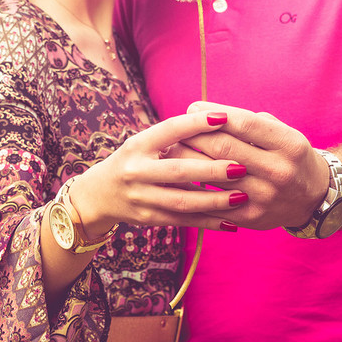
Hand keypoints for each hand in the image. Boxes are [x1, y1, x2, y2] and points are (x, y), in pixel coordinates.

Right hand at [68, 111, 249, 234]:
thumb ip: (174, 136)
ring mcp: (141, 197)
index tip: (225, 118)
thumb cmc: (134, 161)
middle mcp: (136, 171)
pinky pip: (183, 221)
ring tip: (243, 197)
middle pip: (178, 171)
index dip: (196, 123)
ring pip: (183, 201)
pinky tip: (232, 222)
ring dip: (215, 201)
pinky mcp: (148, 218)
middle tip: (242, 167)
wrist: (99, 195)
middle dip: (212, 170)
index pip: (169, 130)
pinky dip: (208, 222)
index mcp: (137, 145)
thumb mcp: (144, 143)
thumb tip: (221, 121)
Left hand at [173, 102, 329, 230]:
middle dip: (194, 135)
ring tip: (172, 150)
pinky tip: (181, 176)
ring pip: (213, 175)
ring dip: (186, 160)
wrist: (313, 197)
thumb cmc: (288, 155)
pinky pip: (213, 200)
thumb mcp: (281, 132)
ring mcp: (265, 197)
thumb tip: (200, 113)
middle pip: (224, 148)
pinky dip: (193, 186)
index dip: (213, 113)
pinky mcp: (251, 217)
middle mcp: (279, 171)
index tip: (192, 107)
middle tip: (176, 129)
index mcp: (288, 145)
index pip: (243, 123)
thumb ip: (247, 122)